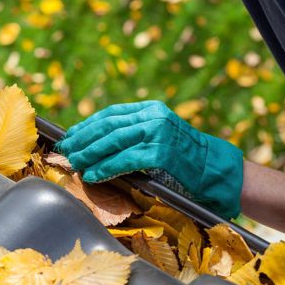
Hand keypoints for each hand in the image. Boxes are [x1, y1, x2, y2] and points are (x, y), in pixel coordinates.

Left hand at [56, 101, 243, 218]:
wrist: (218, 170)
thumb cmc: (186, 158)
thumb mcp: (160, 135)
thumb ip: (135, 134)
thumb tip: (97, 143)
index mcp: (151, 109)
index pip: (111, 114)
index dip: (87, 125)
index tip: (70, 136)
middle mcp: (154, 116)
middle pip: (108, 126)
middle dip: (83, 139)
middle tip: (66, 151)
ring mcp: (158, 133)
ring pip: (114, 141)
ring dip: (90, 154)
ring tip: (75, 163)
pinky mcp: (162, 153)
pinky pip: (126, 160)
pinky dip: (106, 168)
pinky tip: (94, 174)